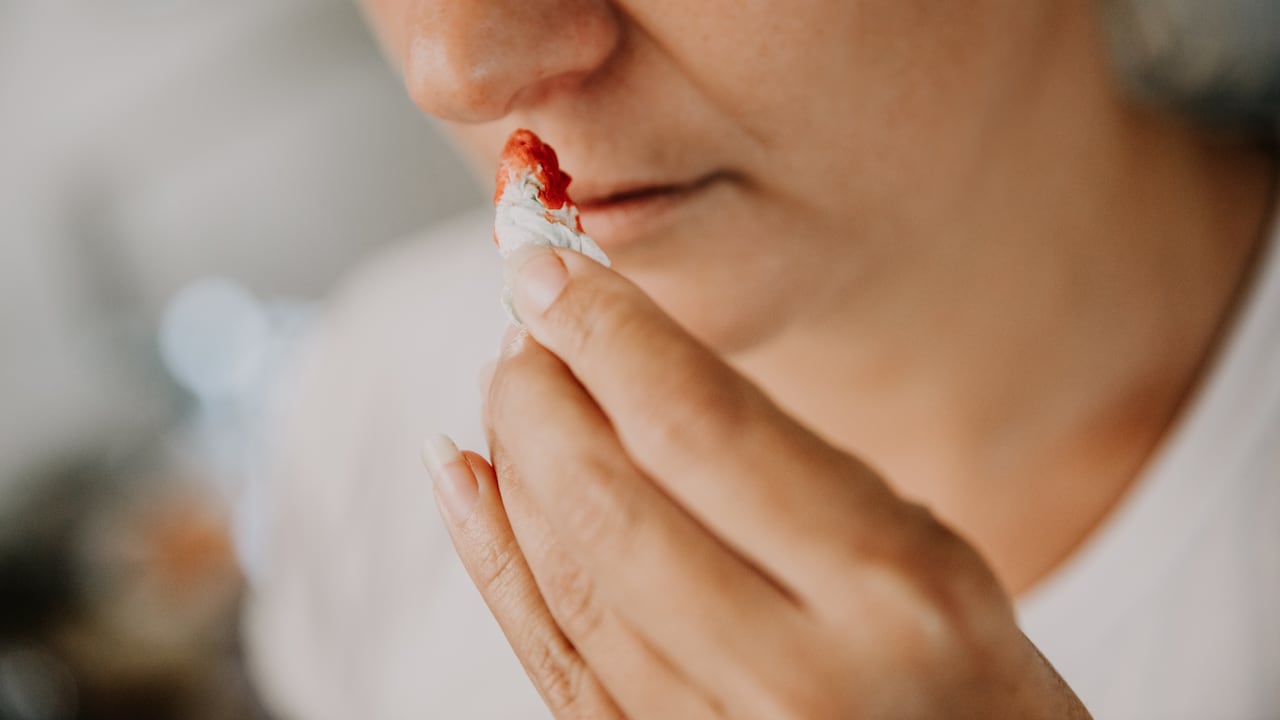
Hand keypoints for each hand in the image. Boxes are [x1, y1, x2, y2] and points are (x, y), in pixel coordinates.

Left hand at [423, 244, 1090, 718]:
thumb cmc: (973, 683)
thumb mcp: (929, 551)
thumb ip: (787, 470)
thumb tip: (634, 367)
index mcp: (891, 587)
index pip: (702, 426)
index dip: (608, 333)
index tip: (552, 267)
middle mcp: (798, 673)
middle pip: (610, 499)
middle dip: (541, 391)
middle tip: (523, 325)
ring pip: (569, 577)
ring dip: (514, 462)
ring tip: (507, 388)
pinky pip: (552, 660)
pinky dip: (494, 562)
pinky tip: (466, 480)